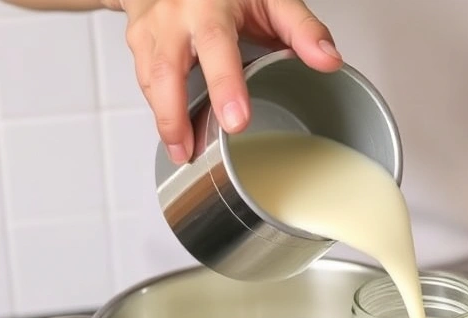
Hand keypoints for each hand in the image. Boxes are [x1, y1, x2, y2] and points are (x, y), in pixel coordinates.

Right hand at [114, 0, 343, 163]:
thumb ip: (302, 28)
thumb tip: (329, 61)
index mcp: (210, 4)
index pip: (215, 45)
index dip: (225, 85)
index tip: (237, 121)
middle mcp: (175, 15)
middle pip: (166, 70)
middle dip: (176, 116)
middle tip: (194, 152)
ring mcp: (151, 28)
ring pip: (149, 79)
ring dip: (165, 120)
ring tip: (185, 153)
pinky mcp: (137, 41)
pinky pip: (144, 80)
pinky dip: (159, 109)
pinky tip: (176, 134)